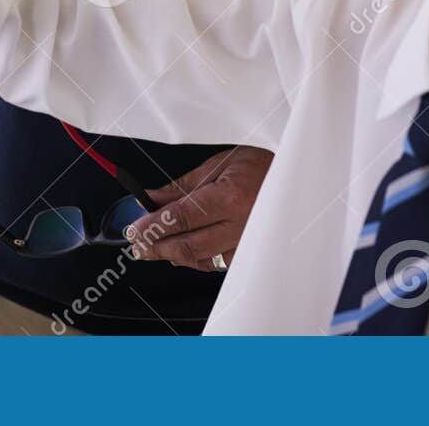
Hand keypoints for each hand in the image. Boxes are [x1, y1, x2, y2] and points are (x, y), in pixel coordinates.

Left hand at [125, 145, 273, 271]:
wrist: (294, 179)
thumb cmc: (260, 167)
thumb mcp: (218, 165)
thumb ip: (182, 187)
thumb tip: (152, 199)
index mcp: (230, 198)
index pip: (180, 218)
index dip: (152, 226)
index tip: (134, 229)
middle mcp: (240, 225)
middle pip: (186, 245)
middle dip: (156, 247)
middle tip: (138, 244)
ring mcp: (246, 244)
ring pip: (199, 259)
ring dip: (172, 254)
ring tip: (155, 246)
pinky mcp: (249, 255)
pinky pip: (215, 263)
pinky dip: (195, 258)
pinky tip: (183, 251)